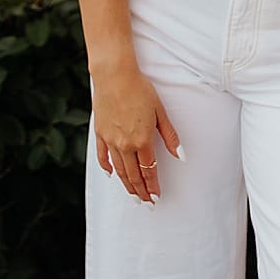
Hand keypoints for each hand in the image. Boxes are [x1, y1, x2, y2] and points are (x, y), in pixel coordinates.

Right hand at [92, 62, 181, 201]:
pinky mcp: (99, 133)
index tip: (156, 196)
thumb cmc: (140, 89)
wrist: (114, 75)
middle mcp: (125, 144)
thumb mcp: (160, 112)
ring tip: (133, 195)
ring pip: (119, 170)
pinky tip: (112, 174)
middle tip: (147, 203)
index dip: (153, 186)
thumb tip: (180, 156)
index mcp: (142, 140)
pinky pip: (102, 156)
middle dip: (141, 191)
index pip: (149, 171)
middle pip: (133, 175)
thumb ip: (170, 136)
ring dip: (127, 184)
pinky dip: (107, 167)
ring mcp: (110, 140)